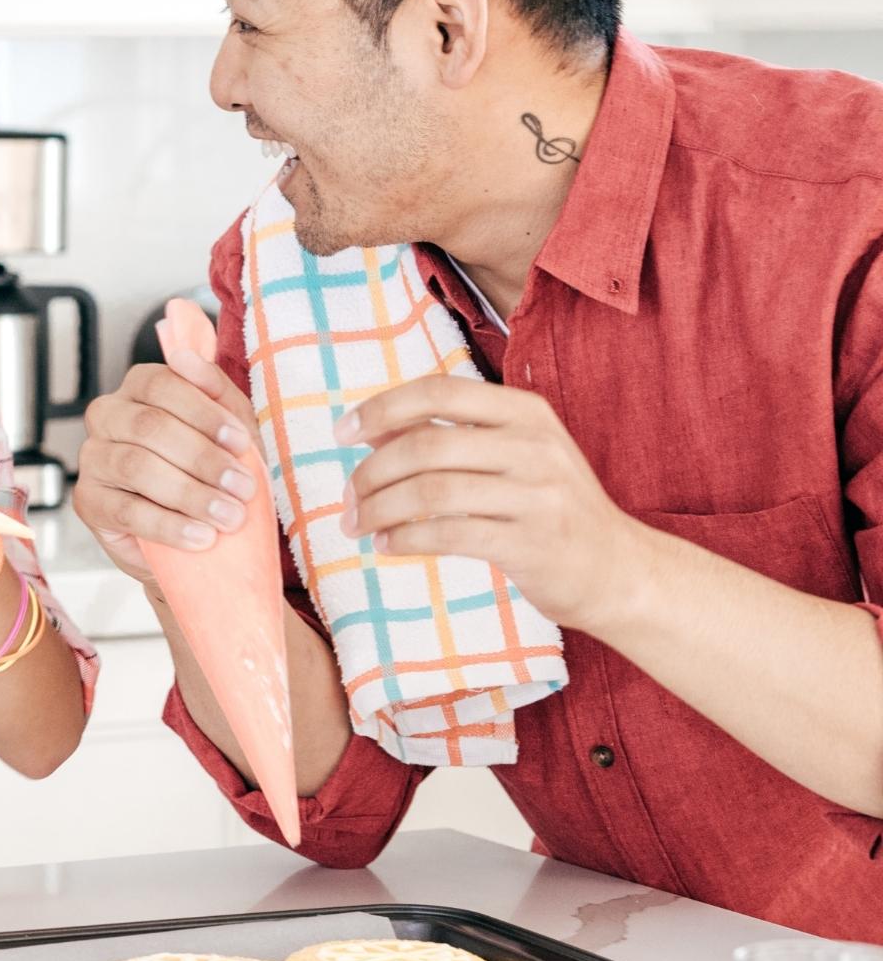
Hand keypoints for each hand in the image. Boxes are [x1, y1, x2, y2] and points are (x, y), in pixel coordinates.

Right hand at [72, 352, 262, 585]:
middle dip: (203, 458)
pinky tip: (200, 537)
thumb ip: (215, 390)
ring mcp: (92, 459)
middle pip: (150, 426)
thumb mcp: (225, 429)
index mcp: (139, 388)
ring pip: (137, 467)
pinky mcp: (88, 502)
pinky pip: (126, 511)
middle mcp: (107, 416)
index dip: (204, 413)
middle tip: (241, 487)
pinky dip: (169, 525)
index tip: (241, 442)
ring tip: (227, 516)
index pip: (162, 384)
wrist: (190, 533)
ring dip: (191, 494)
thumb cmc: (208, 471)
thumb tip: (188, 358)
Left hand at [339, 376, 647, 630]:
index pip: (438, 391)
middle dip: (371, 472)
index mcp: (525, 412)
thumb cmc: (549, 509)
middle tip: (346, 499)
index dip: (381, 408)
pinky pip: (448, 534)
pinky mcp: (531, 542)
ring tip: (358, 526)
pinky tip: (387, 546)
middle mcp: (534, 445)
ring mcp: (537, 494)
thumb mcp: (512, 456)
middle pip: (425, 444)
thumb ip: (450, 436)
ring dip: (379, 510)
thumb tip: (372, 429)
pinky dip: (405, 539)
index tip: (342, 433)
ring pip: (430, 491)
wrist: (619, 570)